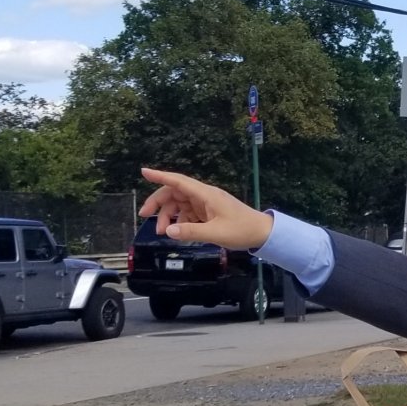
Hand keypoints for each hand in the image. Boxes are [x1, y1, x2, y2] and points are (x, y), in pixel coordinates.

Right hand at [139, 168, 273, 249]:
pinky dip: (180, 221)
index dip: (160, 176)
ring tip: (163, 233)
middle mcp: (203, 196)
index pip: (178, 181)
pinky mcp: (208, 213)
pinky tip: (177, 232)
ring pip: (180, 205)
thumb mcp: (214, 233)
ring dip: (168, 216)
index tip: (144, 172)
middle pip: (174, 193)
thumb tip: (168, 231)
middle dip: (158, 203)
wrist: (262, 233)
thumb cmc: (241, 230)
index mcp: (205, 194)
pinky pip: (188, 214)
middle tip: (144, 216)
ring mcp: (206, 204)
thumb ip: (190, 231)